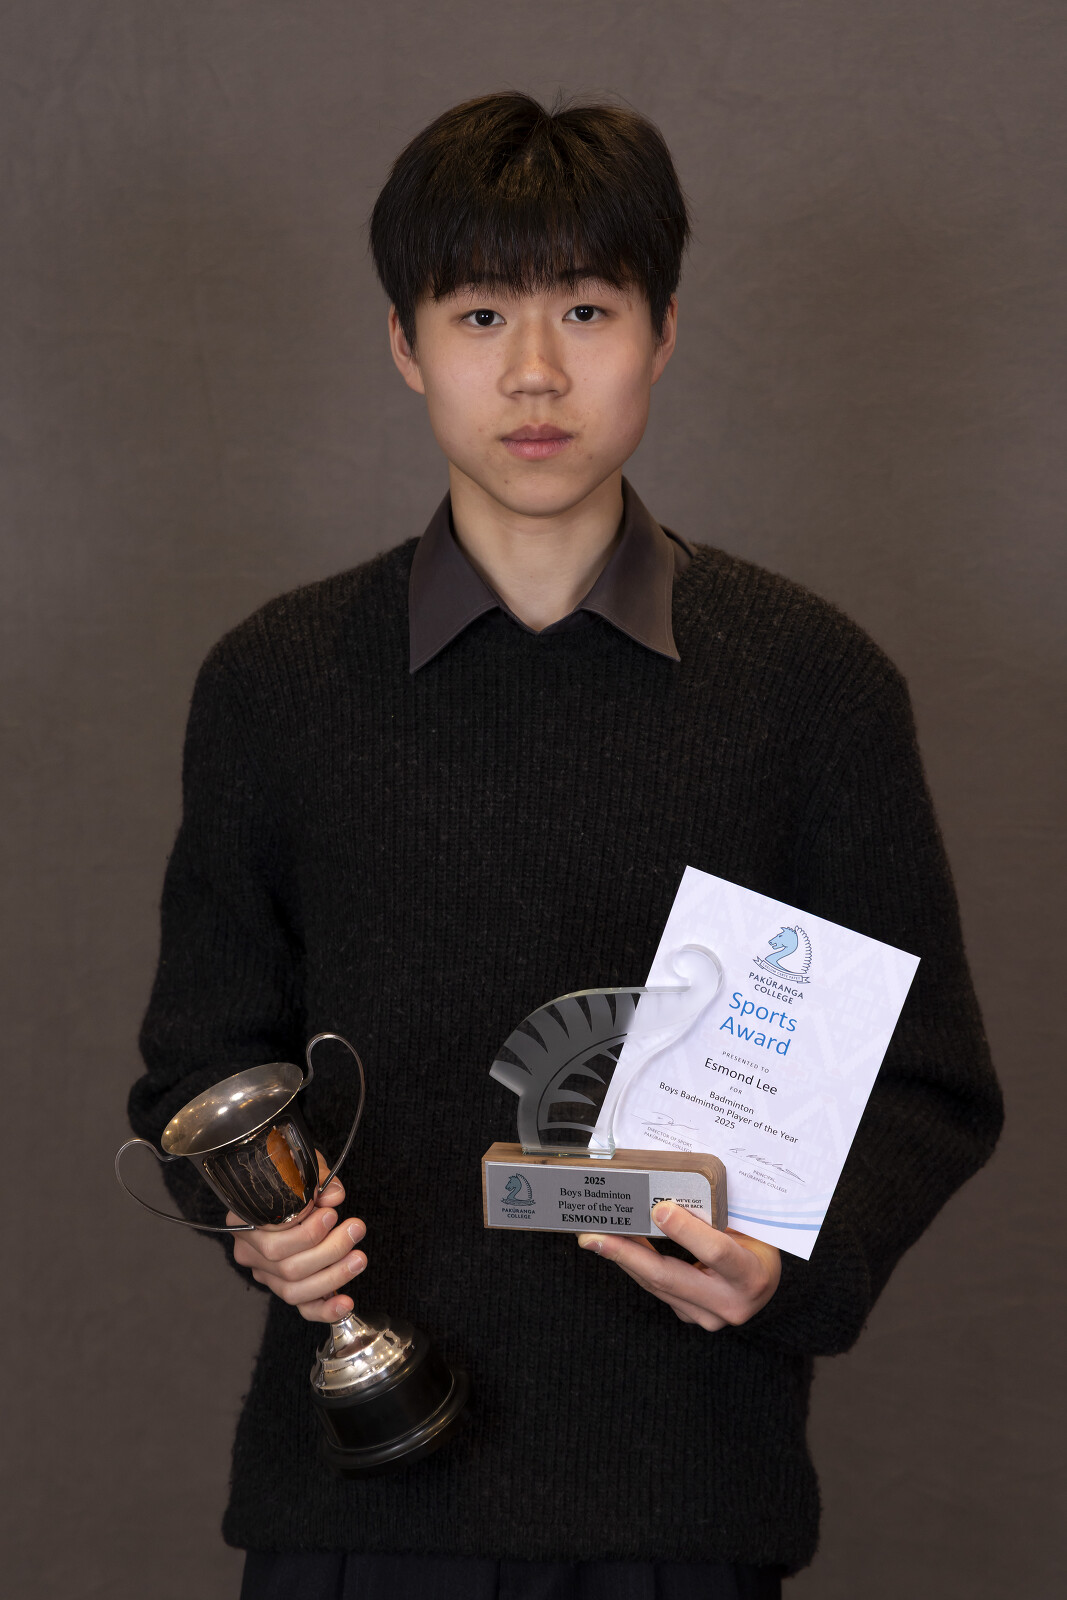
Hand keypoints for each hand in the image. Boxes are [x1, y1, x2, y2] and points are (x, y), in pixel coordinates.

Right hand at [229, 1152, 365, 1321]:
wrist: (292, 1185)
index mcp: (244, 1220)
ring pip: (295, 1290)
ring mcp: (266, 1274)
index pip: (270, 1237)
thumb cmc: (294, 1177)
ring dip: (334, 1275)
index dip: (304, 1230)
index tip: (331, 1212)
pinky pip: (303, 1307)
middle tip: (354, 1229)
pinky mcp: (287, 1288)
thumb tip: (334, 1196)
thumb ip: (318, 1180)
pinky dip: (326, 1309)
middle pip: (286, 1266)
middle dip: (328, 1250)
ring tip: (359, 1256)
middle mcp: (250, 1251)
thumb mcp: (302, 1168)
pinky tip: (346, 1302)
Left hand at [577, 1202, 780, 1330]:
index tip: (659, 1209)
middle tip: (593, 1236)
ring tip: (594, 1236)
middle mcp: (730, 1304)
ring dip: (623, 1258)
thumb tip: (671, 1185)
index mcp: (752, 1275)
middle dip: (627, 1253)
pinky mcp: (690, 1316)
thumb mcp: (748, 1224)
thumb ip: (716, 1211)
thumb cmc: (757, 1242)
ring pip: (657, 1285)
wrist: (764, 1280)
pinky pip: (657, 1289)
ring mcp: (708, 1317)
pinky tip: (615, 1246)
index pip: (717, 1253)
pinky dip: (635, 1265)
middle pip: (670, 1277)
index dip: (687, 1232)